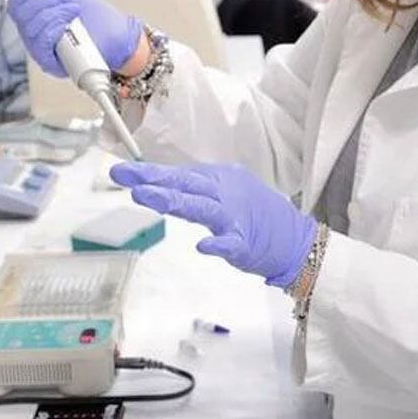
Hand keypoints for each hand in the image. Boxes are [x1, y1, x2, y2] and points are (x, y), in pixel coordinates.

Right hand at [5, 0, 143, 77]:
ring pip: (30, 27)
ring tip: (73, 10)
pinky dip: (55, 27)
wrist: (121, 38)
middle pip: (20, 14)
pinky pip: (41, 43)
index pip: (15, 4)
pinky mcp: (52, 64)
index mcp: (35, 21)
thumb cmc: (100, 21)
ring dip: (55, 11)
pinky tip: (70, 23)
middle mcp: (34, 37)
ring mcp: (42, 52)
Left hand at [111, 161, 316, 287]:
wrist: (296, 241)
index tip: (122, 171)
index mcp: (220, 179)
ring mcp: (236, 218)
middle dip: (152, 179)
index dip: (150, 173)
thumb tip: (161, 184)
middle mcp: (226, 192)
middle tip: (123, 176)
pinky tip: (203, 247)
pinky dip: (218, 245)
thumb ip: (196, 191)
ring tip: (144, 196)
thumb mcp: (226, 194)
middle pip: (185, 184)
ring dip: (172, 200)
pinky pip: (230, 244)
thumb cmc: (256, 217)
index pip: (180, 174)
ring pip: (201, 208)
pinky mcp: (247, 244)